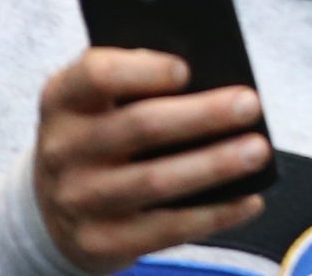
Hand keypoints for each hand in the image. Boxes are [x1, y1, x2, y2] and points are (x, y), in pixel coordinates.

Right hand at [33, 48, 269, 273]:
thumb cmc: (103, 129)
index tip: (187, 69)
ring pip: (155, 181)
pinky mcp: (98, 242)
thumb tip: (212, 80)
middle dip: (202, 115)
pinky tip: (249, 200)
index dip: (143, 71)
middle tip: (251, 104)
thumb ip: (143, 77)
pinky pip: (164, 230)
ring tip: (258, 151)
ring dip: (214, 165)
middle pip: (140, 126)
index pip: (96, 75)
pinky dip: (213, 216)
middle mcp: (62, 149)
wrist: (52, 204)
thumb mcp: (104, 97)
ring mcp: (76, 200)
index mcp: (64, 98)